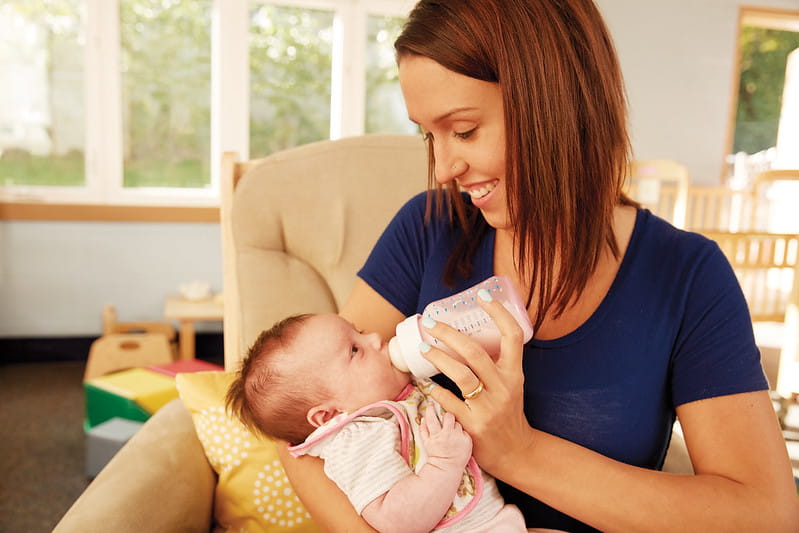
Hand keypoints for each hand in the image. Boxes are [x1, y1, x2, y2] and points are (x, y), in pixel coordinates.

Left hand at [420, 293, 535, 477]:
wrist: (516, 452)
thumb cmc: (508, 412)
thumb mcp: (511, 384)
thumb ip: (495, 363)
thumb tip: (468, 335)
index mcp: (514, 373)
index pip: (513, 336)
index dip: (499, 313)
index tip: (483, 296)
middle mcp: (504, 387)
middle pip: (475, 352)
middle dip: (450, 334)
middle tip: (432, 322)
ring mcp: (488, 407)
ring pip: (461, 375)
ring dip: (438, 358)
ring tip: (424, 347)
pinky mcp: (473, 425)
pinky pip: (448, 402)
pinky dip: (435, 391)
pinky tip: (426, 384)